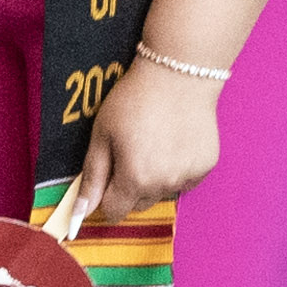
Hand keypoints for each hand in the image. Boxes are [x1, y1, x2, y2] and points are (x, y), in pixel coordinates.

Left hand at [75, 52, 225, 227]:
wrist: (178, 73)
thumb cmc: (135, 100)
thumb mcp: (103, 135)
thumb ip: (92, 177)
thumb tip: (80, 213)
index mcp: (134, 179)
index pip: (113, 211)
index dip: (105, 195)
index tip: (108, 175)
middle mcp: (163, 185)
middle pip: (138, 204)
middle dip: (130, 187)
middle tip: (131, 151)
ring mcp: (187, 177)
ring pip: (161, 192)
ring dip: (155, 178)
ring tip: (154, 142)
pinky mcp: (205, 167)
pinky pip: (184, 180)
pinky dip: (177, 168)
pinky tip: (174, 141)